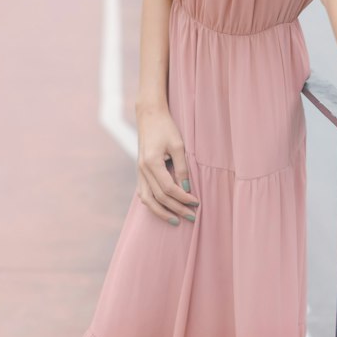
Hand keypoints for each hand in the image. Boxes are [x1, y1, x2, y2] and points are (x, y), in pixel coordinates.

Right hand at [135, 104, 199, 225]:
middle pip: (159, 197)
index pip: (168, 188)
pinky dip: (152, 204)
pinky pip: (143, 193)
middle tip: (192, 217)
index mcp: (151, 162)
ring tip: (176, 221)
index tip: (197, 202)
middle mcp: (142, 169)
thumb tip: (186, 189)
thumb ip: (182, 168)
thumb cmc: (166, 127)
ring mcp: (139, 171)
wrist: (149, 115)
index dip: (183, 198)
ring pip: (147, 199)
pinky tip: (163, 209)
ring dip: (162, 212)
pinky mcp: (140, 171)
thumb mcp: (178, 145)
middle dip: (176, 208)